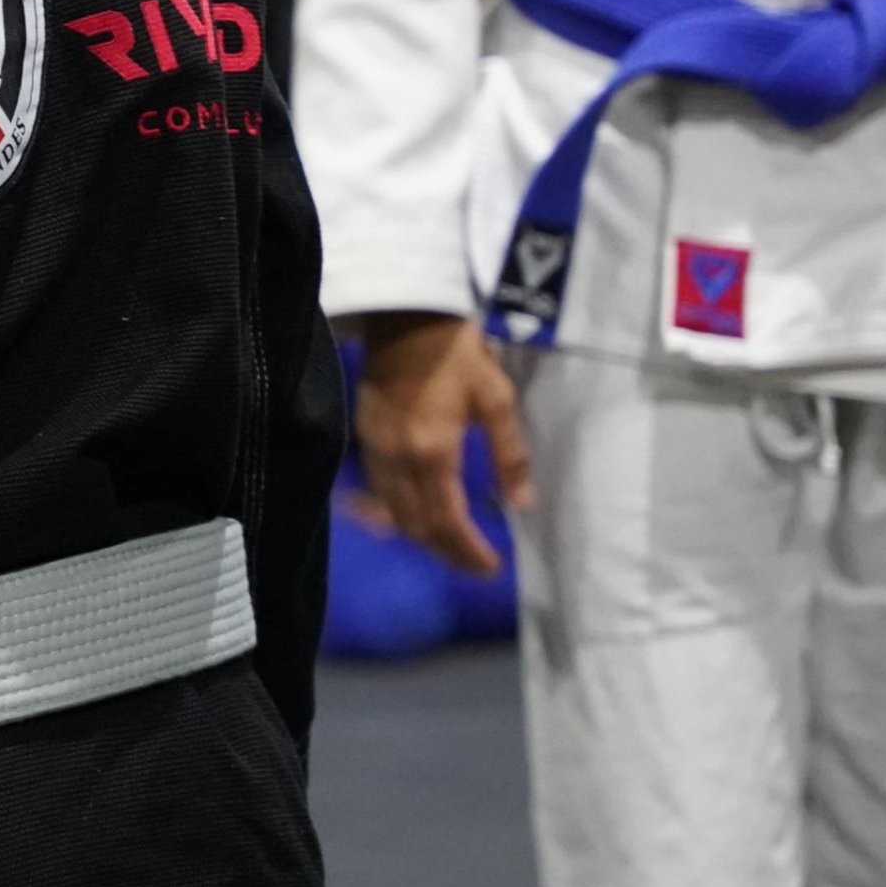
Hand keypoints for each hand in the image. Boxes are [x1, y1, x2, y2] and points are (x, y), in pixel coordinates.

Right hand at [348, 312, 527, 578]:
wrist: (405, 318)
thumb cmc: (458, 354)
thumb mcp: (497, 399)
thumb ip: (510, 455)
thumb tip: (521, 503)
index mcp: (433, 452)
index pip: (448, 521)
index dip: (468, 552)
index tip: (490, 568)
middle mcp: (399, 460)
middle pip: (418, 527)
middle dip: (446, 552)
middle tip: (473, 564)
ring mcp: (376, 451)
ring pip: (394, 514)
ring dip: (422, 536)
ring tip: (450, 545)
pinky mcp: (364, 439)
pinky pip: (378, 492)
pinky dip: (397, 513)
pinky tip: (416, 515)